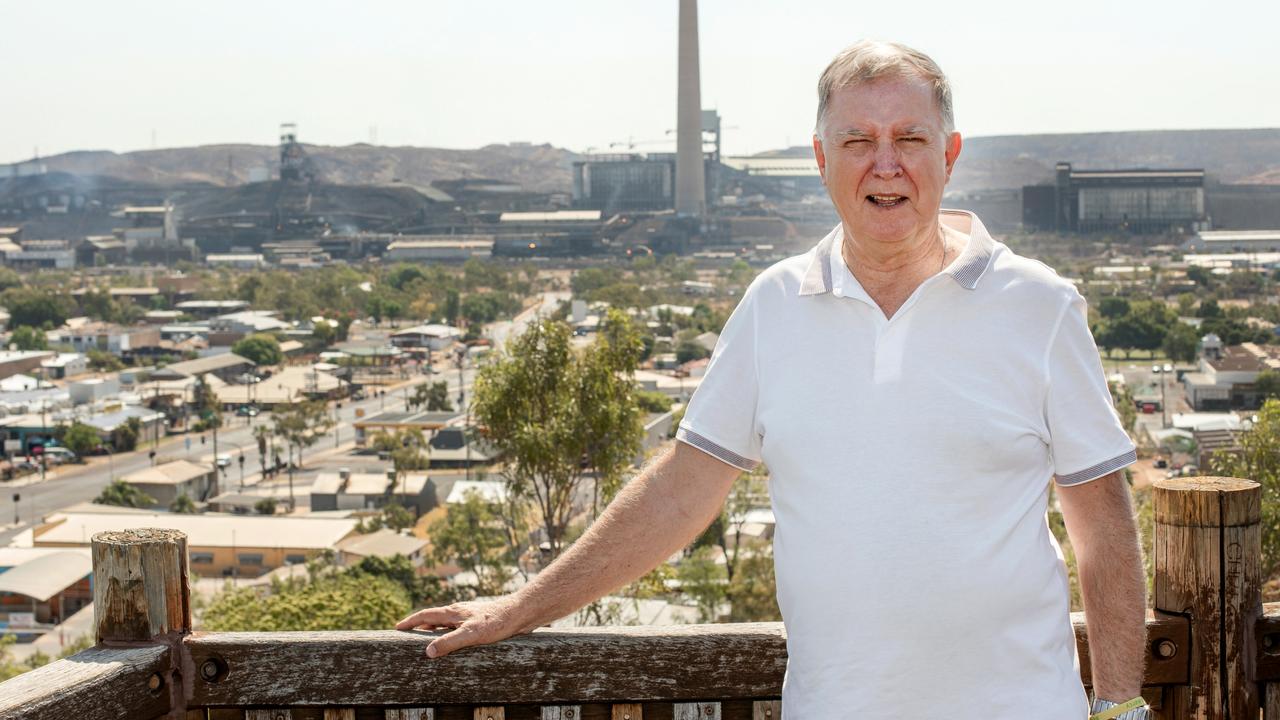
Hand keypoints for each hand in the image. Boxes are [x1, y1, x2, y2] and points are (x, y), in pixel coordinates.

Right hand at [395, 599, 532, 657]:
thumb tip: (428, 652)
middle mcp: (459, 612)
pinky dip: (449, 633)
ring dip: (434, 630)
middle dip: (420, 626)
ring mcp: (469, 615)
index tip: (398, 627)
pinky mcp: (479, 621)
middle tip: (408, 635)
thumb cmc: (496, 622)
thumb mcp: (470, 634)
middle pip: (434, 618)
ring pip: (446, 622)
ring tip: (427, 640)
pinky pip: (458, 627)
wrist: (519, 614)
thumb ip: (449, 642)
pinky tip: (454, 641)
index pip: (426, 615)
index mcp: (453, 612)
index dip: (411, 621)